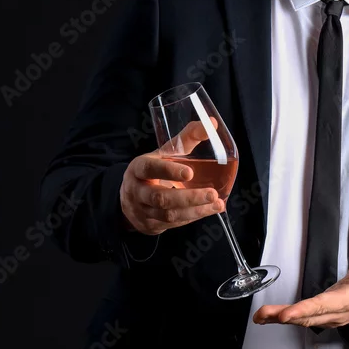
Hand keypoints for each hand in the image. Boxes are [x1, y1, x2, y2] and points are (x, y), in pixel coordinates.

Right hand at [120, 117, 224, 235]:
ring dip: (195, 210)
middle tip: (212, 193)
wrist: (131, 196)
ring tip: (217, 203)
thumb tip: (212, 123)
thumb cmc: (155, 168)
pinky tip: (208, 210)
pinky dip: (192, 218)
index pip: (149, 169)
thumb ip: (187, 137)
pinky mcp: (150, 225)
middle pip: (160, 198)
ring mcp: (142, 211)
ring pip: (168, 215)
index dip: (168, 171)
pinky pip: (172, 224)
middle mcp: (136, 191)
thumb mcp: (165, 152)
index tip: (190, 172)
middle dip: (188, 197)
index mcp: (138, 168)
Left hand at [253, 252, 348, 328]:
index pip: (324, 305)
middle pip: (308, 316)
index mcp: (348, 299)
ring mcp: (329, 317)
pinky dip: (285, 320)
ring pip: (302, 320)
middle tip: (263, 314)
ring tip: (260, 316)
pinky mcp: (322, 318)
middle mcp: (337, 312)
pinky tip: (269, 318)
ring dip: (280, 319)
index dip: (305, 310)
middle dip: (284, 316)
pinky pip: (302, 320)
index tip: (287, 313)